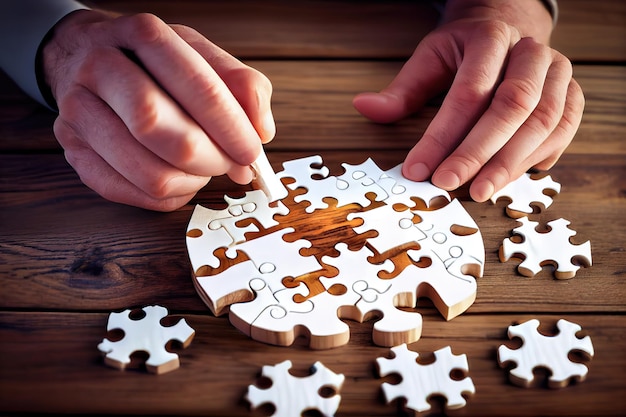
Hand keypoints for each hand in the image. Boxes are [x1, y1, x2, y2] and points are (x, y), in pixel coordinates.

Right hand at [42, 10, 274, 210]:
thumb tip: (261, 132)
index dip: (232, 128)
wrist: (85, 55)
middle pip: (165, 132)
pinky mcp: (73, 150)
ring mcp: (79, 112)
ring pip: (151, 173)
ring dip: (192, 180)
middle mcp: (101, 68)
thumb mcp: (203, 56)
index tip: (253, 150)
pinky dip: (169, 195)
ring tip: (205, 166)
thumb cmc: (154, 62)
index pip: (198, 88)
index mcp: (143, 35)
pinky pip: (131, 194)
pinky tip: (180, 178)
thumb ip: (243, 86)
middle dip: (212, 158)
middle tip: (233, 163)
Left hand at [353, 1, 583, 201]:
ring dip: (510, 163)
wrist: (508, 30)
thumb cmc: (464, 50)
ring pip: (543, 122)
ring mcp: (559, 73)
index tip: (418, 169)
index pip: (468, 93)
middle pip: (511, 108)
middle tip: (449, 185)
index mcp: (491, 38)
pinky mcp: (573, 94)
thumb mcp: (429, 59)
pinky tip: (510, 178)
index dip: (443, 136)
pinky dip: (538, 158)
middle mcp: (531, 52)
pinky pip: (563, 131)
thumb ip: (401, 90)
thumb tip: (363, 107)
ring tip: (478, 192)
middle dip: (478, 153)